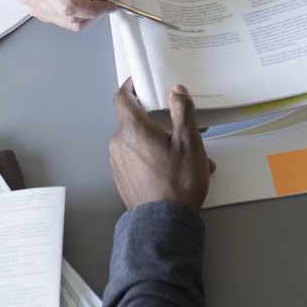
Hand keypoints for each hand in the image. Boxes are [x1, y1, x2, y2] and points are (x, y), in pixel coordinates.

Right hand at [1, 0, 118, 30]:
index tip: (110, 4)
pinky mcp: (38, 11)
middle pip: (70, 17)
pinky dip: (79, 13)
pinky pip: (64, 20)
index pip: (68, 6)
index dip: (94, 9)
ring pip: (69, 23)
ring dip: (88, 12)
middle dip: (95, 10)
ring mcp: (32, 6)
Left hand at [109, 82, 213, 209]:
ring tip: (189, 156)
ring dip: (160, 142)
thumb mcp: (189, 143)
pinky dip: (153, 157)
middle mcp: (119, 143)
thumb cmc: (177, 180)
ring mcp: (117, 162)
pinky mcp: (121, 179)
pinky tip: (176, 171)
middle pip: (135, 120)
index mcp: (132, 129)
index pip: (122, 97)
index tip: (144, 82)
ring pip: (138, 142)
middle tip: (184, 126)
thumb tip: (176, 89)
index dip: (131, 86)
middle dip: (159, 120)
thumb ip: (182, 111)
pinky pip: (137, 159)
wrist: (163, 224)